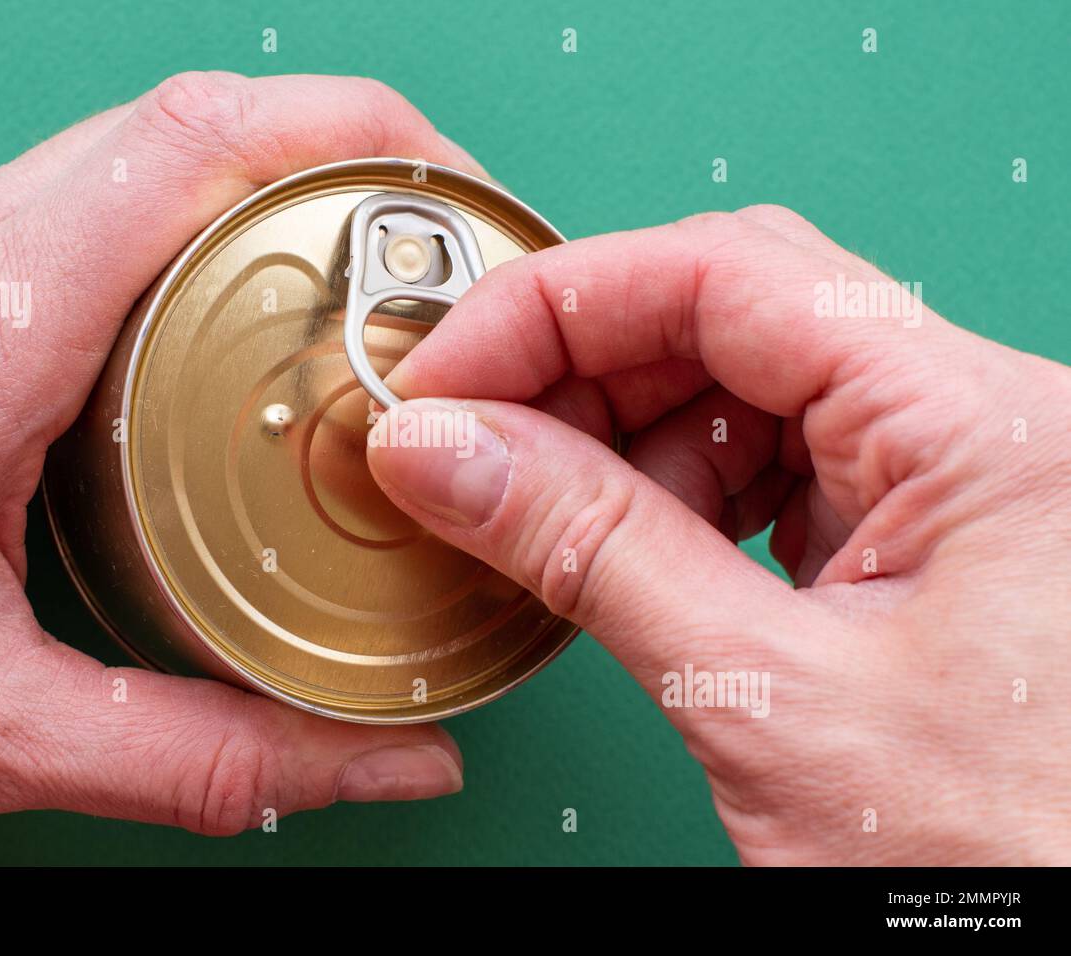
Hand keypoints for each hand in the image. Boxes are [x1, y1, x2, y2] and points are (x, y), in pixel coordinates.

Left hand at [0, 73, 479, 833]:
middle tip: (440, 256)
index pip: (186, 147)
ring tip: (368, 284)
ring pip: (141, 149)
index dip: (348, 136)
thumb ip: (204, 755)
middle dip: (342, 158)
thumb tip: (386, 762)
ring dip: (271, 191)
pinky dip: (201, 227)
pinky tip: (245, 318)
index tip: (450, 192)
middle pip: (184, 124)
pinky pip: (93, 197)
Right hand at [366, 205, 1070, 863]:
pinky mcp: (912, 541)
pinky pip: (766, 470)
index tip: (445, 371)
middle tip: (461, 444)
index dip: (557, 307)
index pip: (729, 275)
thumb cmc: (999, 864)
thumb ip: (590, 549)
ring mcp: (945, 483)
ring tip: (533, 517)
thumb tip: (444, 451)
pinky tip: (617, 553)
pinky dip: (670, 501)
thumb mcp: (761, 698)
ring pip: (740, 393)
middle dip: (576, 376)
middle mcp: (975, 428)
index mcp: (980, 427)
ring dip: (616, 446)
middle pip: (731, 319)